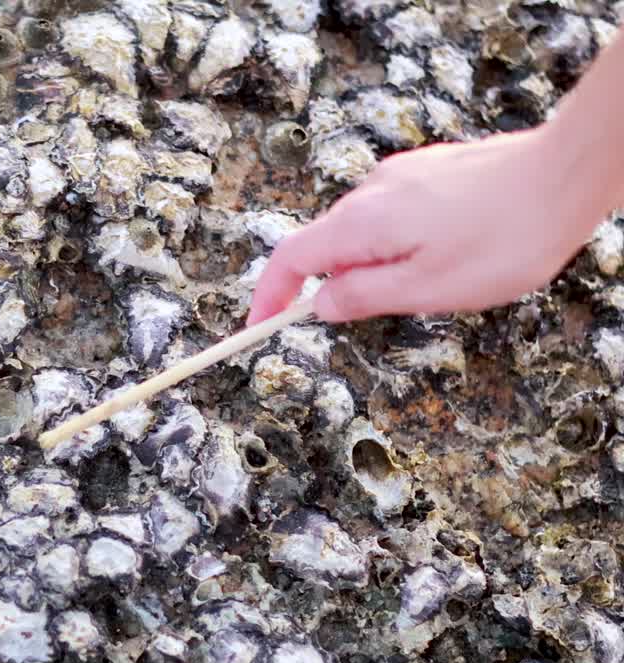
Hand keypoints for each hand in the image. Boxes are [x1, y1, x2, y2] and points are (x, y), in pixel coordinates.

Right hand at [247, 126, 608, 325]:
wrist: (566, 173)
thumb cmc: (506, 237)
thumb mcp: (427, 288)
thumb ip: (363, 297)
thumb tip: (320, 304)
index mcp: (361, 224)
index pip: (289, 259)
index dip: (268, 296)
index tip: (261, 326)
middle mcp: (370, 192)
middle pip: (325, 245)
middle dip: (336, 284)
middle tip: (374, 315)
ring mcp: (400, 176)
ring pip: (364, 230)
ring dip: (375, 264)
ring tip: (433, 283)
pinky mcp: (428, 171)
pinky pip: (393, 213)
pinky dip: (399, 242)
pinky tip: (448, 252)